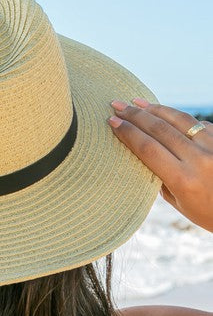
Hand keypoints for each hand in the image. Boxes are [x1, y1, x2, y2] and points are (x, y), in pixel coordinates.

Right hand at [108, 98, 212, 232]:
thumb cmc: (209, 213)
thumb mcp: (179, 203)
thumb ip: (161, 178)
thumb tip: (142, 152)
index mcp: (183, 180)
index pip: (147, 149)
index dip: (127, 133)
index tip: (112, 121)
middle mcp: (199, 160)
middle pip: (160, 129)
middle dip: (135, 115)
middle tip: (117, 104)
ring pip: (179, 120)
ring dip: (155, 109)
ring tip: (137, 102)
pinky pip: (196, 123)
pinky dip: (177, 117)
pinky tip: (163, 113)